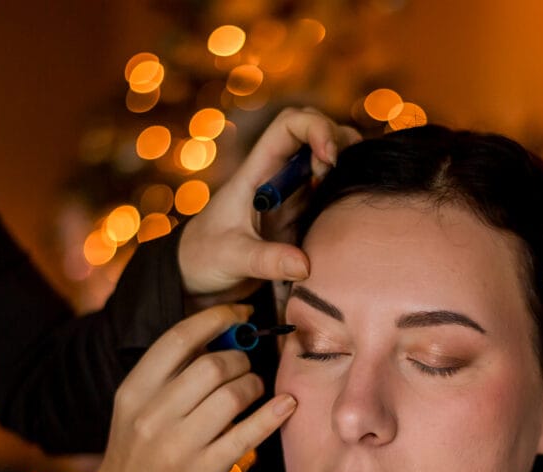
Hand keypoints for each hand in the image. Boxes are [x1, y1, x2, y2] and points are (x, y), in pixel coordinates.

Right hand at [87, 305, 296, 471]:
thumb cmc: (136, 456)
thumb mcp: (134, 409)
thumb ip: (167, 377)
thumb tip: (217, 338)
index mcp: (134, 391)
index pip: (178, 338)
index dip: (216, 318)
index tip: (240, 314)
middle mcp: (154, 414)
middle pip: (213, 364)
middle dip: (241, 359)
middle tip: (246, 365)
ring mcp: (180, 444)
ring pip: (233, 395)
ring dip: (254, 385)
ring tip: (255, 389)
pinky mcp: (205, 470)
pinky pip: (248, 433)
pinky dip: (273, 414)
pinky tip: (286, 405)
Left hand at [176, 107, 360, 300]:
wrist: (194, 274)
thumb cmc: (203, 256)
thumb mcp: (231, 257)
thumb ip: (267, 261)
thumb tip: (305, 266)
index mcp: (257, 171)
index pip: (289, 125)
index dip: (315, 129)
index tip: (328, 159)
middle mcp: (276, 176)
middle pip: (314, 133)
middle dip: (338, 142)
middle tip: (343, 175)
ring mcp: (290, 195)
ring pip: (325, 160)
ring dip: (345, 165)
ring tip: (348, 192)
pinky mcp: (299, 216)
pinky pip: (327, 191)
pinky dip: (343, 190)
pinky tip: (348, 210)